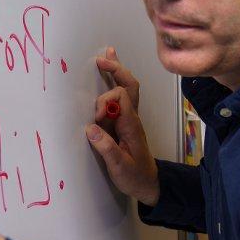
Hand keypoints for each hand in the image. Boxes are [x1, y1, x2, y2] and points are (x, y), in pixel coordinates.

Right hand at [87, 47, 159, 204]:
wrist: (149, 183)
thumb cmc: (135, 176)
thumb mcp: (120, 166)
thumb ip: (106, 148)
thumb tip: (90, 129)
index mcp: (131, 125)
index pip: (121, 99)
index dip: (106, 103)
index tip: (96, 118)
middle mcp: (131, 117)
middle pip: (128, 85)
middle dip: (115, 70)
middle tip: (101, 60)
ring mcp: (129, 118)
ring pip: (126, 88)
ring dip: (115, 71)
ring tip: (106, 56)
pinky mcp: (124, 122)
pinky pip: (121, 97)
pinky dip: (114, 82)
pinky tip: (108, 73)